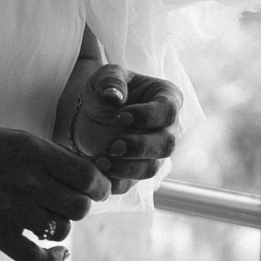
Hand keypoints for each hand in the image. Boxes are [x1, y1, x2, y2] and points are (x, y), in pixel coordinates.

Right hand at [0, 123, 110, 260]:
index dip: (98, 187)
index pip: (87, 176)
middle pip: (79, 207)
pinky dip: (52, 258)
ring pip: (60, 230)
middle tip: (68, 206)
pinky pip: (34, 255)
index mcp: (33, 152)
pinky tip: (57, 254)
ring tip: (49, 221)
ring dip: (60, 228)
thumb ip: (46, 154)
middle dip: (80, 208)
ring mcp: (11, 208)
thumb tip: (81, 172)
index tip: (95, 191)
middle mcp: (27, 180)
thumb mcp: (12, 138)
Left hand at [96, 72, 178, 191]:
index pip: (168, 111)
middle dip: (139, 147)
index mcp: (167, 99)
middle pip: (166, 145)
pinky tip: (98, 171)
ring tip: (100, 160)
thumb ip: (111, 81)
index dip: (146, 116)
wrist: (91, 116)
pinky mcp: (138, 171)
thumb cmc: (105, 91)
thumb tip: (114, 97)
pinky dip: (115, 181)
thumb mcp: (104, 77)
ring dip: (126, 168)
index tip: (118, 117)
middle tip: (112, 145)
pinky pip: (132, 184)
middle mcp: (168, 129)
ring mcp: (155, 153)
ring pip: (151, 168)